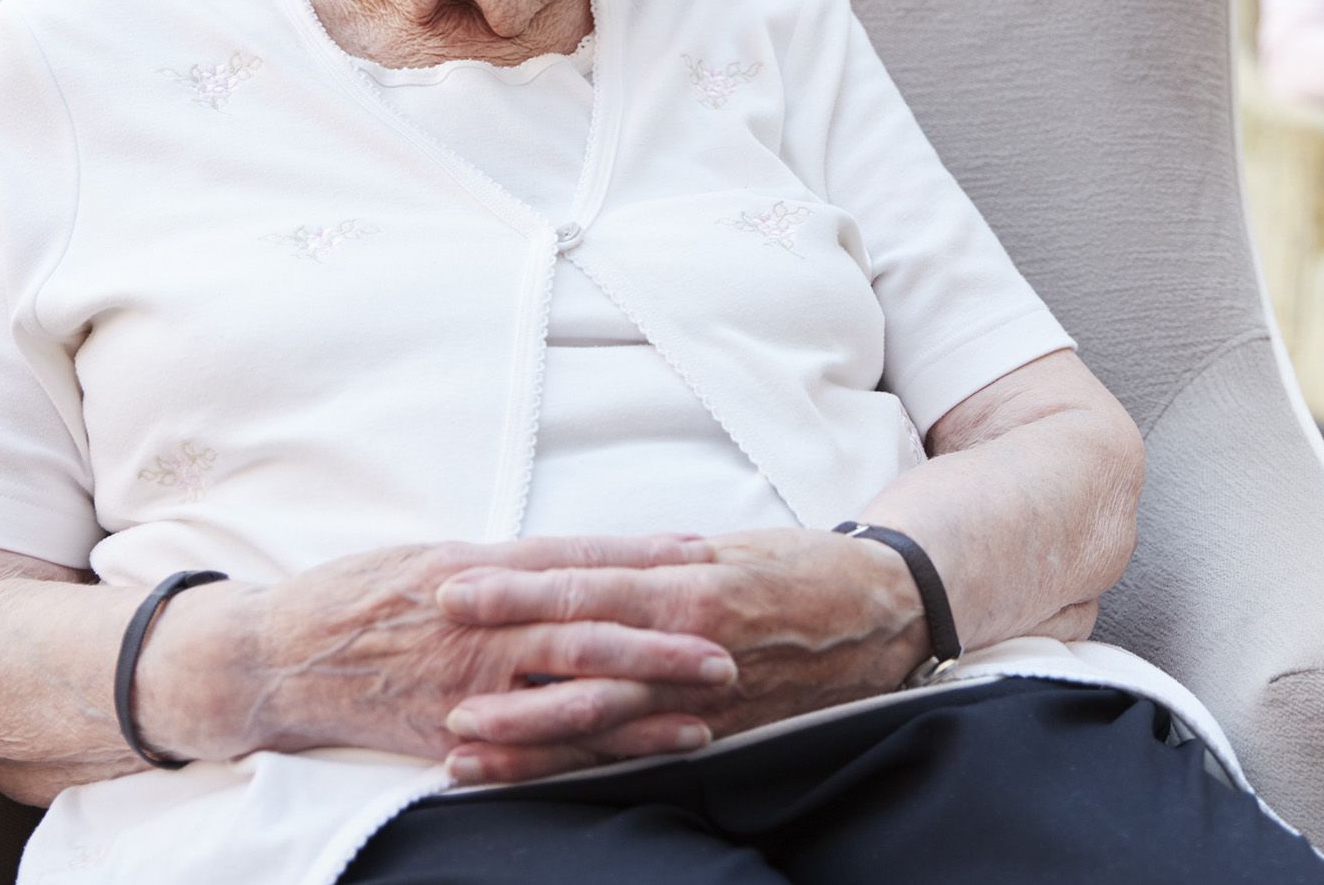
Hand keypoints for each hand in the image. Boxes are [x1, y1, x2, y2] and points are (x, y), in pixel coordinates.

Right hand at [200, 534, 740, 772]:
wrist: (275, 657)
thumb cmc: (358, 596)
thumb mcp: (435, 556)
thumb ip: (508, 564)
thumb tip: (582, 556)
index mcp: (479, 569)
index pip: (576, 560)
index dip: (643, 557)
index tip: (703, 555)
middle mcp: (480, 624)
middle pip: (589, 628)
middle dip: (664, 636)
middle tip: (730, 642)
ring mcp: (466, 683)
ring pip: (570, 692)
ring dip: (644, 702)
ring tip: (704, 706)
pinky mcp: (449, 732)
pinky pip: (528, 745)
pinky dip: (582, 750)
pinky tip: (627, 755)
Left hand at [432, 528, 931, 783]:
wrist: (887, 613)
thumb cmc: (802, 568)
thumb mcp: (724, 545)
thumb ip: (649, 560)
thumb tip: (573, 560)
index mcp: (691, 583)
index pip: (587, 584)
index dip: (518, 589)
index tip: (455, 588)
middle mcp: (691, 645)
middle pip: (583, 658)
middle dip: (506, 669)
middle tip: (436, 679)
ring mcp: (704, 699)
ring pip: (603, 721)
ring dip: (530, 736)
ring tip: (463, 747)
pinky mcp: (719, 736)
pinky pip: (640, 756)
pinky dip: (583, 768)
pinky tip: (536, 777)